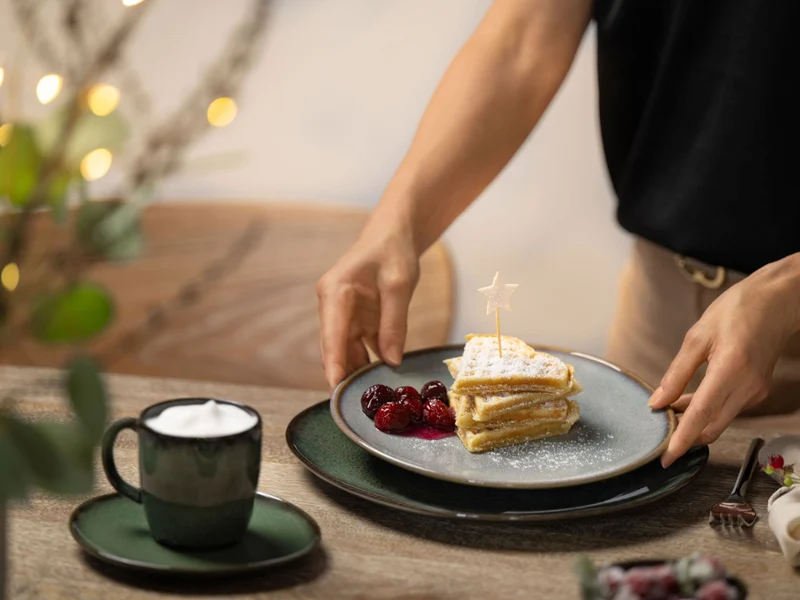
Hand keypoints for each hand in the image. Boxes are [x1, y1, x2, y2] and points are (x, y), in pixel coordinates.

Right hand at [317, 229, 418, 389]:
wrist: (393, 236)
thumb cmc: (393, 252)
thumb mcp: (399, 284)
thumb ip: (394, 323)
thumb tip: (391, 360)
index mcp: (335, 292)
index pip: (332, 334)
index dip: (334, 362)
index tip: (336, 386)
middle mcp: (332, 306)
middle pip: (334, 348)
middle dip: (343, 375)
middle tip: (354, 405)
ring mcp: (342, 315)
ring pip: (346, 352)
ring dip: (357, 373)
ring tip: (370, 399)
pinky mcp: (355, 322)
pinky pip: (359, 348)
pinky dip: (368, 364)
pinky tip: (379, 383)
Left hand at [650, 254, 799, 466]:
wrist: (776, 303)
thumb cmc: (736, 311)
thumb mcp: (697, 338)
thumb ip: (676, 374)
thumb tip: (657, 402)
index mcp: (730, 370)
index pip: (702, 415)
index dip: (682, 439)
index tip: (666, 457)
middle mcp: (746, 388)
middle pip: (712, 427)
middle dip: (684, 435)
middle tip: (658, 430)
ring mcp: (754, 392)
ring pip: (719, 420)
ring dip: (694, 421)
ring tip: (668, 411)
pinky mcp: (756, 391)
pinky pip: (727, 410)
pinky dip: (707, 411)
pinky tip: (688, 400)